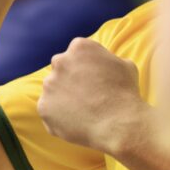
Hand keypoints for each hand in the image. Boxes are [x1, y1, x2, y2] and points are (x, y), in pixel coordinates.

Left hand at [38, 37, 149, 154]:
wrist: (119, 123)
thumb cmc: (125, 93)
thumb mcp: (125, 65)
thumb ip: (108, 59)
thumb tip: (104, 63)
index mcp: (79, 47)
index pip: (77, 54)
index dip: (86, 68)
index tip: (95, 80)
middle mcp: (60, 61)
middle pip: (62, 69)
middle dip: (71, 80)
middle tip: (87, 95)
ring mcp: (49, 84)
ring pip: (54, 90)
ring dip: (64, 98)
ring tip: (84, 112)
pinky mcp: (43, 106)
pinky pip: (49, 111)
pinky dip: (59, 117)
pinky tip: (77, 123)